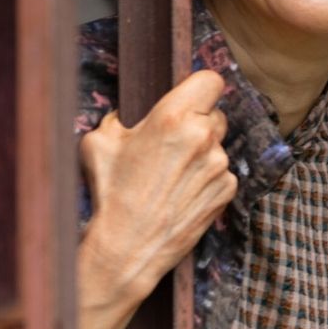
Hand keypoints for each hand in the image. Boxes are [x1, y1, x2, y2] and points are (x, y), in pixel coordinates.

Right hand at [80, 70, 237, 292]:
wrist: (126, 248)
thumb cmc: (110, 194)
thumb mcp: (99, 143)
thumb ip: (119, 118)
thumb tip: (126, 115)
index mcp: (174, 117)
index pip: (211, 80)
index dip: (199, 88)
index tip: (188, 98)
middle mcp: (203, 137)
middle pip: (215, 113)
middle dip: (197, 123)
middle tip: (172, 142)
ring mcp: (220, 165)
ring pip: (217, 145)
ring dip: (201, 153)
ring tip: (170, 176)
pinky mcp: (228, 190)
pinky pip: (221, 172)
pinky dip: (206, 178)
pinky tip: (181, 193)